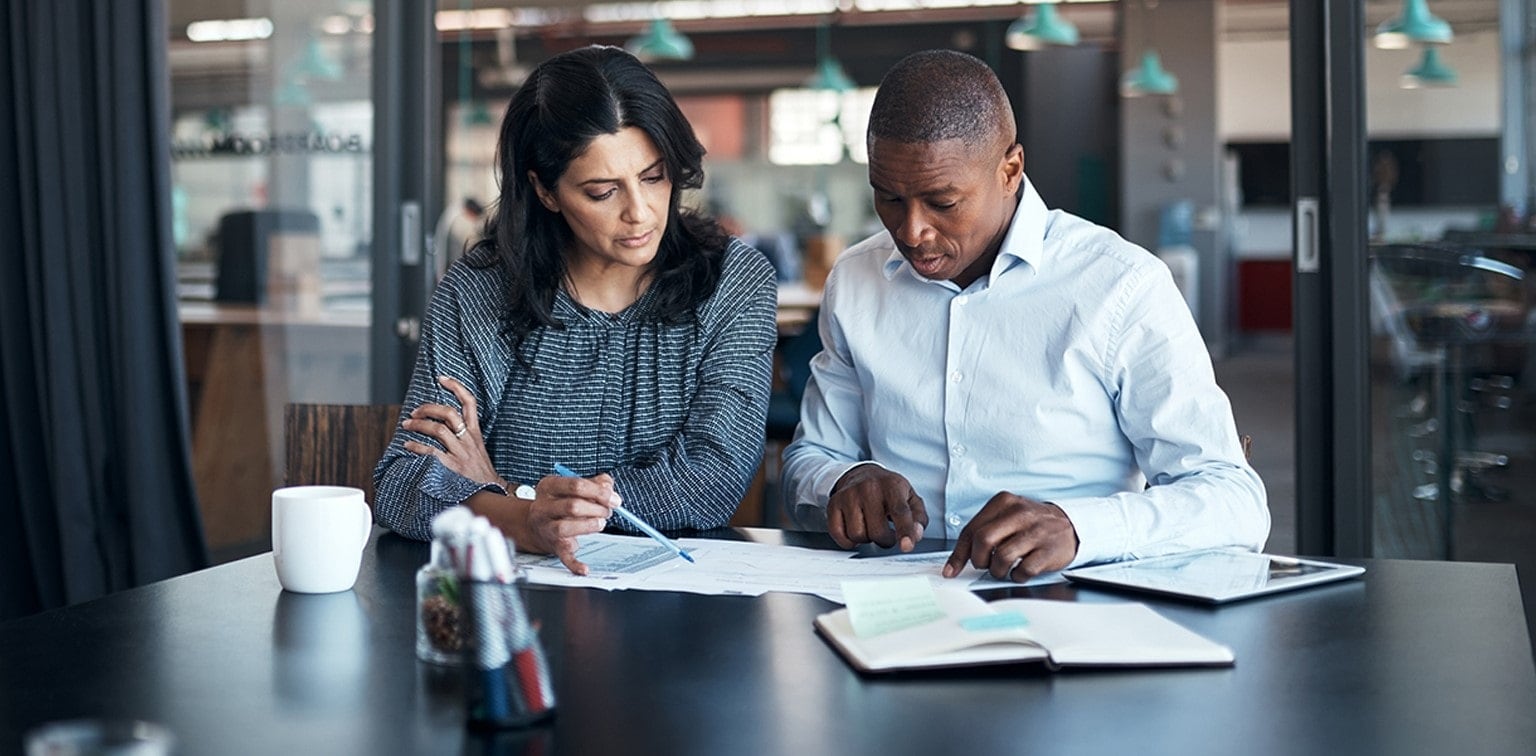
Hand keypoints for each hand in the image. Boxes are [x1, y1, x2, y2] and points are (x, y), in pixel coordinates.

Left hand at [402, 376, 498, 483]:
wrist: (493, 494)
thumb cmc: (481, 473)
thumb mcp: (478, 449)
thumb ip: (465, 436)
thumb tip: (443, 424)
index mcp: (475, 433)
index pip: (469, 403)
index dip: (456, 387)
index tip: (442, 379)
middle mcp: (468, 440)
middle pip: (449, 413)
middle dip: (428, 408)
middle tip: (414, 412)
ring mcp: (461, 453)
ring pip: (438, 430)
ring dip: (419, 425)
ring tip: (407, 425)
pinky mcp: (453, 467)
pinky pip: (431, 452)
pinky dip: (417, 446)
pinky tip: (408, 445)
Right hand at [518, 473, 619, 575]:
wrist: (536, 526)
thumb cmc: (562, 503)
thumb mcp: (575, 487)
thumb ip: (596, 483)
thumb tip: (608, 488)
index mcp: (549, 486)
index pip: (575, 485)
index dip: (599, 492)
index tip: (613, 499)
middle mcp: (543, 507)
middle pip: (572, 506)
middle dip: (597, 509)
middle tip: (607, 512)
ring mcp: (546, 528)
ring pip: (565, 527)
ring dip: (589, 525)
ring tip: (600, 524)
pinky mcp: (553, 546)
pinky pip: (563, 556)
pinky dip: (574, 564)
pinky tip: (585, 569)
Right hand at [826, 465, 928, 550]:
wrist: (861, 474)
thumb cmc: (888, 490)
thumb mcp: (910, 498)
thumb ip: (918, 518)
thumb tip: (915, 535)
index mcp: (892, 485)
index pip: (899, 512)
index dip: (904, 531)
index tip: (906, 546)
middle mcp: (868, 488)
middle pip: (876, 531)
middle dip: (885, 540)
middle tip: (887, 532)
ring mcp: (848, 495)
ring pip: (857, 535)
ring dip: (866, 538)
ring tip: (870, 526)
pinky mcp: (833, 504)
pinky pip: (839, 535)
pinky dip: (849, 540)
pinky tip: (856, 528)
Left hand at [942, 493, 1078, 581]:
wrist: (1070, 524)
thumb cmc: (1031, 524)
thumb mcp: (1007, 518)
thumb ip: (984, 532)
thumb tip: (957, 560)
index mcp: (1003, 502)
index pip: (971, 529)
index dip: (958, 554)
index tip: (951, 570)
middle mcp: (1019, 513)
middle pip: (983, 540)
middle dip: (978, 560)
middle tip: (984, 565)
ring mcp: (1036, 531)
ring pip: (1002, 557)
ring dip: (998, 570)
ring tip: (1003, 569)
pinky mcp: (1048, 550)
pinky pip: (1023, 570)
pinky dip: (1017, 576)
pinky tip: (1020, 571)